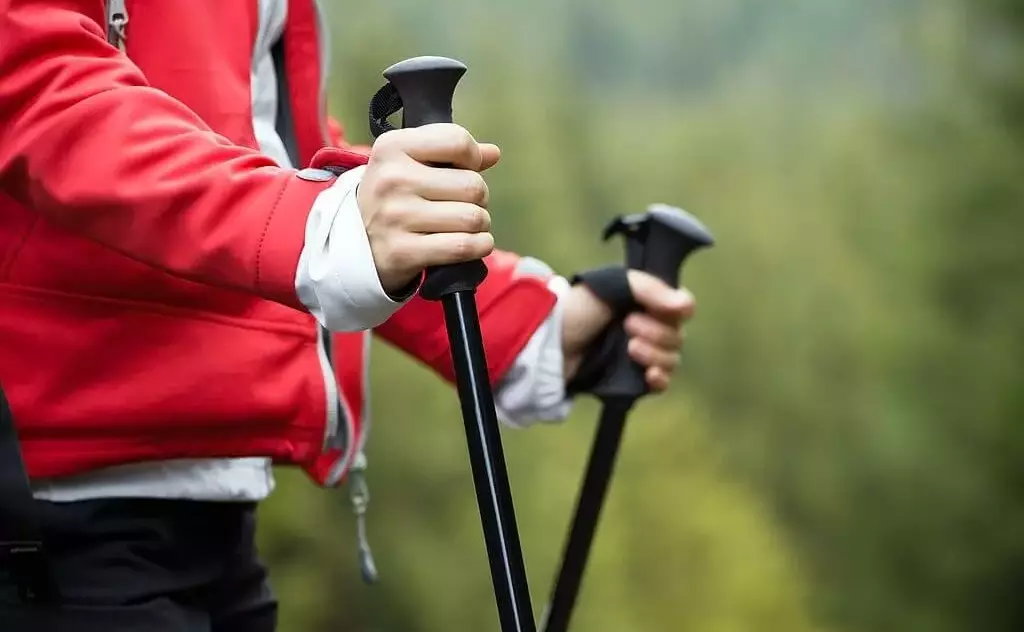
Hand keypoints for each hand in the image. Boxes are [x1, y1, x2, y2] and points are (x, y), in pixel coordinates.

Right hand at [357, 124, 501, 294]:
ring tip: (464, 225)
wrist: (356, 243)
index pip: (457, 141)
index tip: (464, 170)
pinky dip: (479, 246)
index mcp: (392, 147)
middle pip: (473, 185)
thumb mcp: (409, 164)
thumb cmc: (393, 198)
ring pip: (473, 218)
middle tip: (464, 205)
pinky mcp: (403, 251)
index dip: (472, 158)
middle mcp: (391, 179)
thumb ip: (451, 153)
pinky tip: (475, 243)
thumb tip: (492, 153)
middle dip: (479, 198)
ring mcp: (395, 217)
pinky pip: (463, 246)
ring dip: (480, 225)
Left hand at [561, 271, 695, 391]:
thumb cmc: (576, 309)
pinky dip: (660, 380)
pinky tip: (650, 376)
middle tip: (628, 326)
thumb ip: (649, 289)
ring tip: (630, 349)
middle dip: (657, 332)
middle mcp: (647, 327)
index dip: (676, 311)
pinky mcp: (631, 379)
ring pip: (671, 359)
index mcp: (645, 302)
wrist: (548, 345)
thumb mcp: (611, 285)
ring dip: (656, 354)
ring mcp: (640, 355)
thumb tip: (686, 306)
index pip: (681, 307)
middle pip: (677, 336)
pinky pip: (661, 384)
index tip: (660, 310)